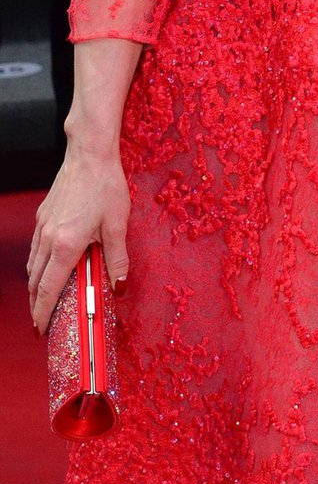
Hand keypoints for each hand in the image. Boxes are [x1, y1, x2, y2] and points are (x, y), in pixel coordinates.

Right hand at [28, 145, 129, 333]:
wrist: (89, 154)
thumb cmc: (105, 186)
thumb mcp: (118, 224)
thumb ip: (117, 258)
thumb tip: (119, 285)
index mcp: (66, 245)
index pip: (49, 289)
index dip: (43, 312)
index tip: (41, 329)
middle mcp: (49, 239)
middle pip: (35, 282)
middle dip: (36, 304)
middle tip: (42, 321)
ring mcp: (42, 227)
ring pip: (32, 265)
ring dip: (35, 286)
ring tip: (43, 300)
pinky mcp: (43, 216)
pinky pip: (35, 249)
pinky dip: (37, 265)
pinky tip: (46, 267)